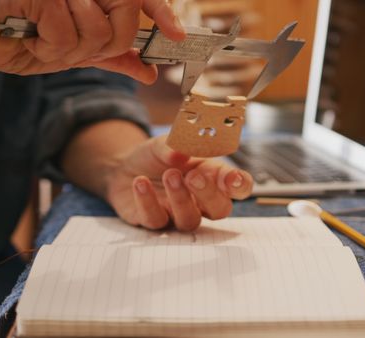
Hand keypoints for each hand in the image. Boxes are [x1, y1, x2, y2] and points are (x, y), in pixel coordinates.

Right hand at [0, 0, 184, 82]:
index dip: (163, 13)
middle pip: (126, 14)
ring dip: (72, 50)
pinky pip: (65, 28)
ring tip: (47, 42)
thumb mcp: (83, 54)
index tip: (178, 35)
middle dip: (106, 44)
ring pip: (97, 27)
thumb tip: (149, 71)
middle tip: (77, 48)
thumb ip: (116, 57)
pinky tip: (34, 38)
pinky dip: (50, 46)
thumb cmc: (33, 41)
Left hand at [105, 135, 253, 230]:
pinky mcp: (154, 221)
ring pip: (189, 220)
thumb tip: (181, 153)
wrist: (124, 167)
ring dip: (180, 198)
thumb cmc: (155, 156)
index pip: (238, 187)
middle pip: (219, 210)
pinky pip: (155, 220)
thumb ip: (177, 146)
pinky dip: (148, 201)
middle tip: (194, 177)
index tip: (233, 178)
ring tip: (169, 175)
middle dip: (210, 194)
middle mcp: (200, 201)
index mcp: (213, 177)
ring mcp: (178, 214)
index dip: (240, 185)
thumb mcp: (167, 142)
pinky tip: (140, 182)